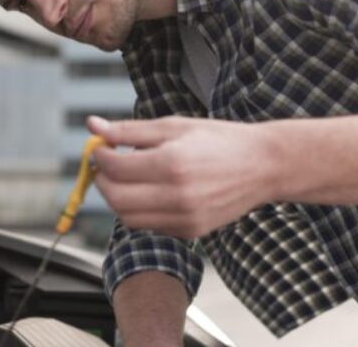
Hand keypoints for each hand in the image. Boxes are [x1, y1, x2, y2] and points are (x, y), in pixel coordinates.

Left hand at [87, 115, 278, 238]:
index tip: (99, 147)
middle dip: (103, 181)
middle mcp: (178, 195)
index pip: (116, 168)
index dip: (99, 156)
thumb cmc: (220, 140)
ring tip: (128, 178)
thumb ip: (130, 130)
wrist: (264, 166)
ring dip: (118, 198)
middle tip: (106, 165)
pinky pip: (150, 225)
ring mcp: (185, 218)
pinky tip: (150, 191)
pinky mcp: (190, 231)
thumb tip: (93, 126)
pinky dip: (140, 210)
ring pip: (129, 218)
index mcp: (172, 163)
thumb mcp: (175, 126)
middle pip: (116, 199)